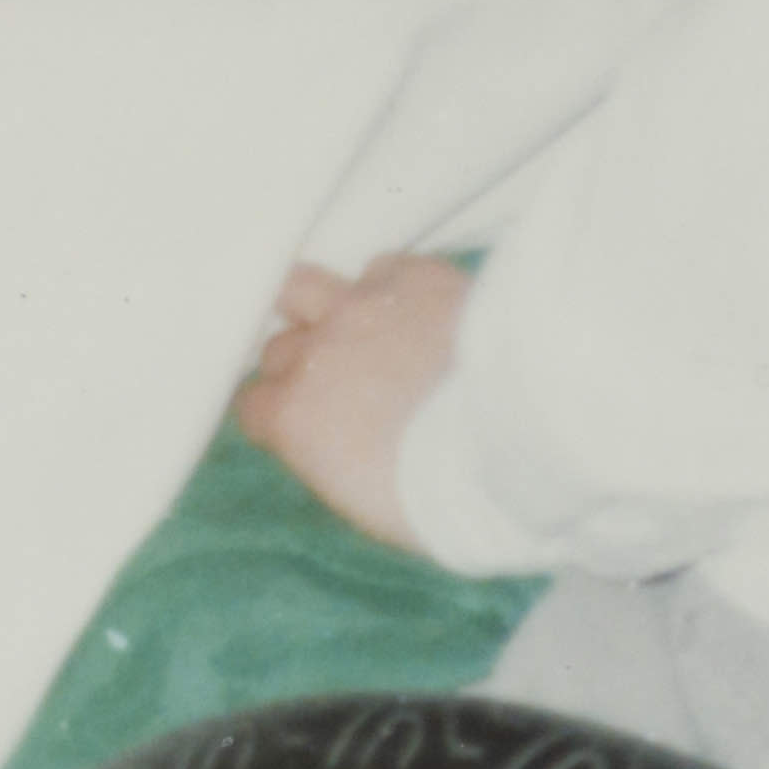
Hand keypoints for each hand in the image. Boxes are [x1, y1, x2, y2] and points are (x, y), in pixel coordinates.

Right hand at [232, 253, 468, 551]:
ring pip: (303, 286)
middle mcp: (316, 352)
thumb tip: (329, 438)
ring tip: (347, 323)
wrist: (515, 440)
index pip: (253, 404)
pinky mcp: (414, 276)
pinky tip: (413, 310)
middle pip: (277, 347)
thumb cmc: (445, 497)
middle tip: (339, 383)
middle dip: (300, 364)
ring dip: (316, 307)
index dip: (277, 411)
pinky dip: (387, 288)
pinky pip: (380, 269)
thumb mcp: (368, 500)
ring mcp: (362, 306)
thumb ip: (329, 454)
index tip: (301, 422)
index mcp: (295, 418)